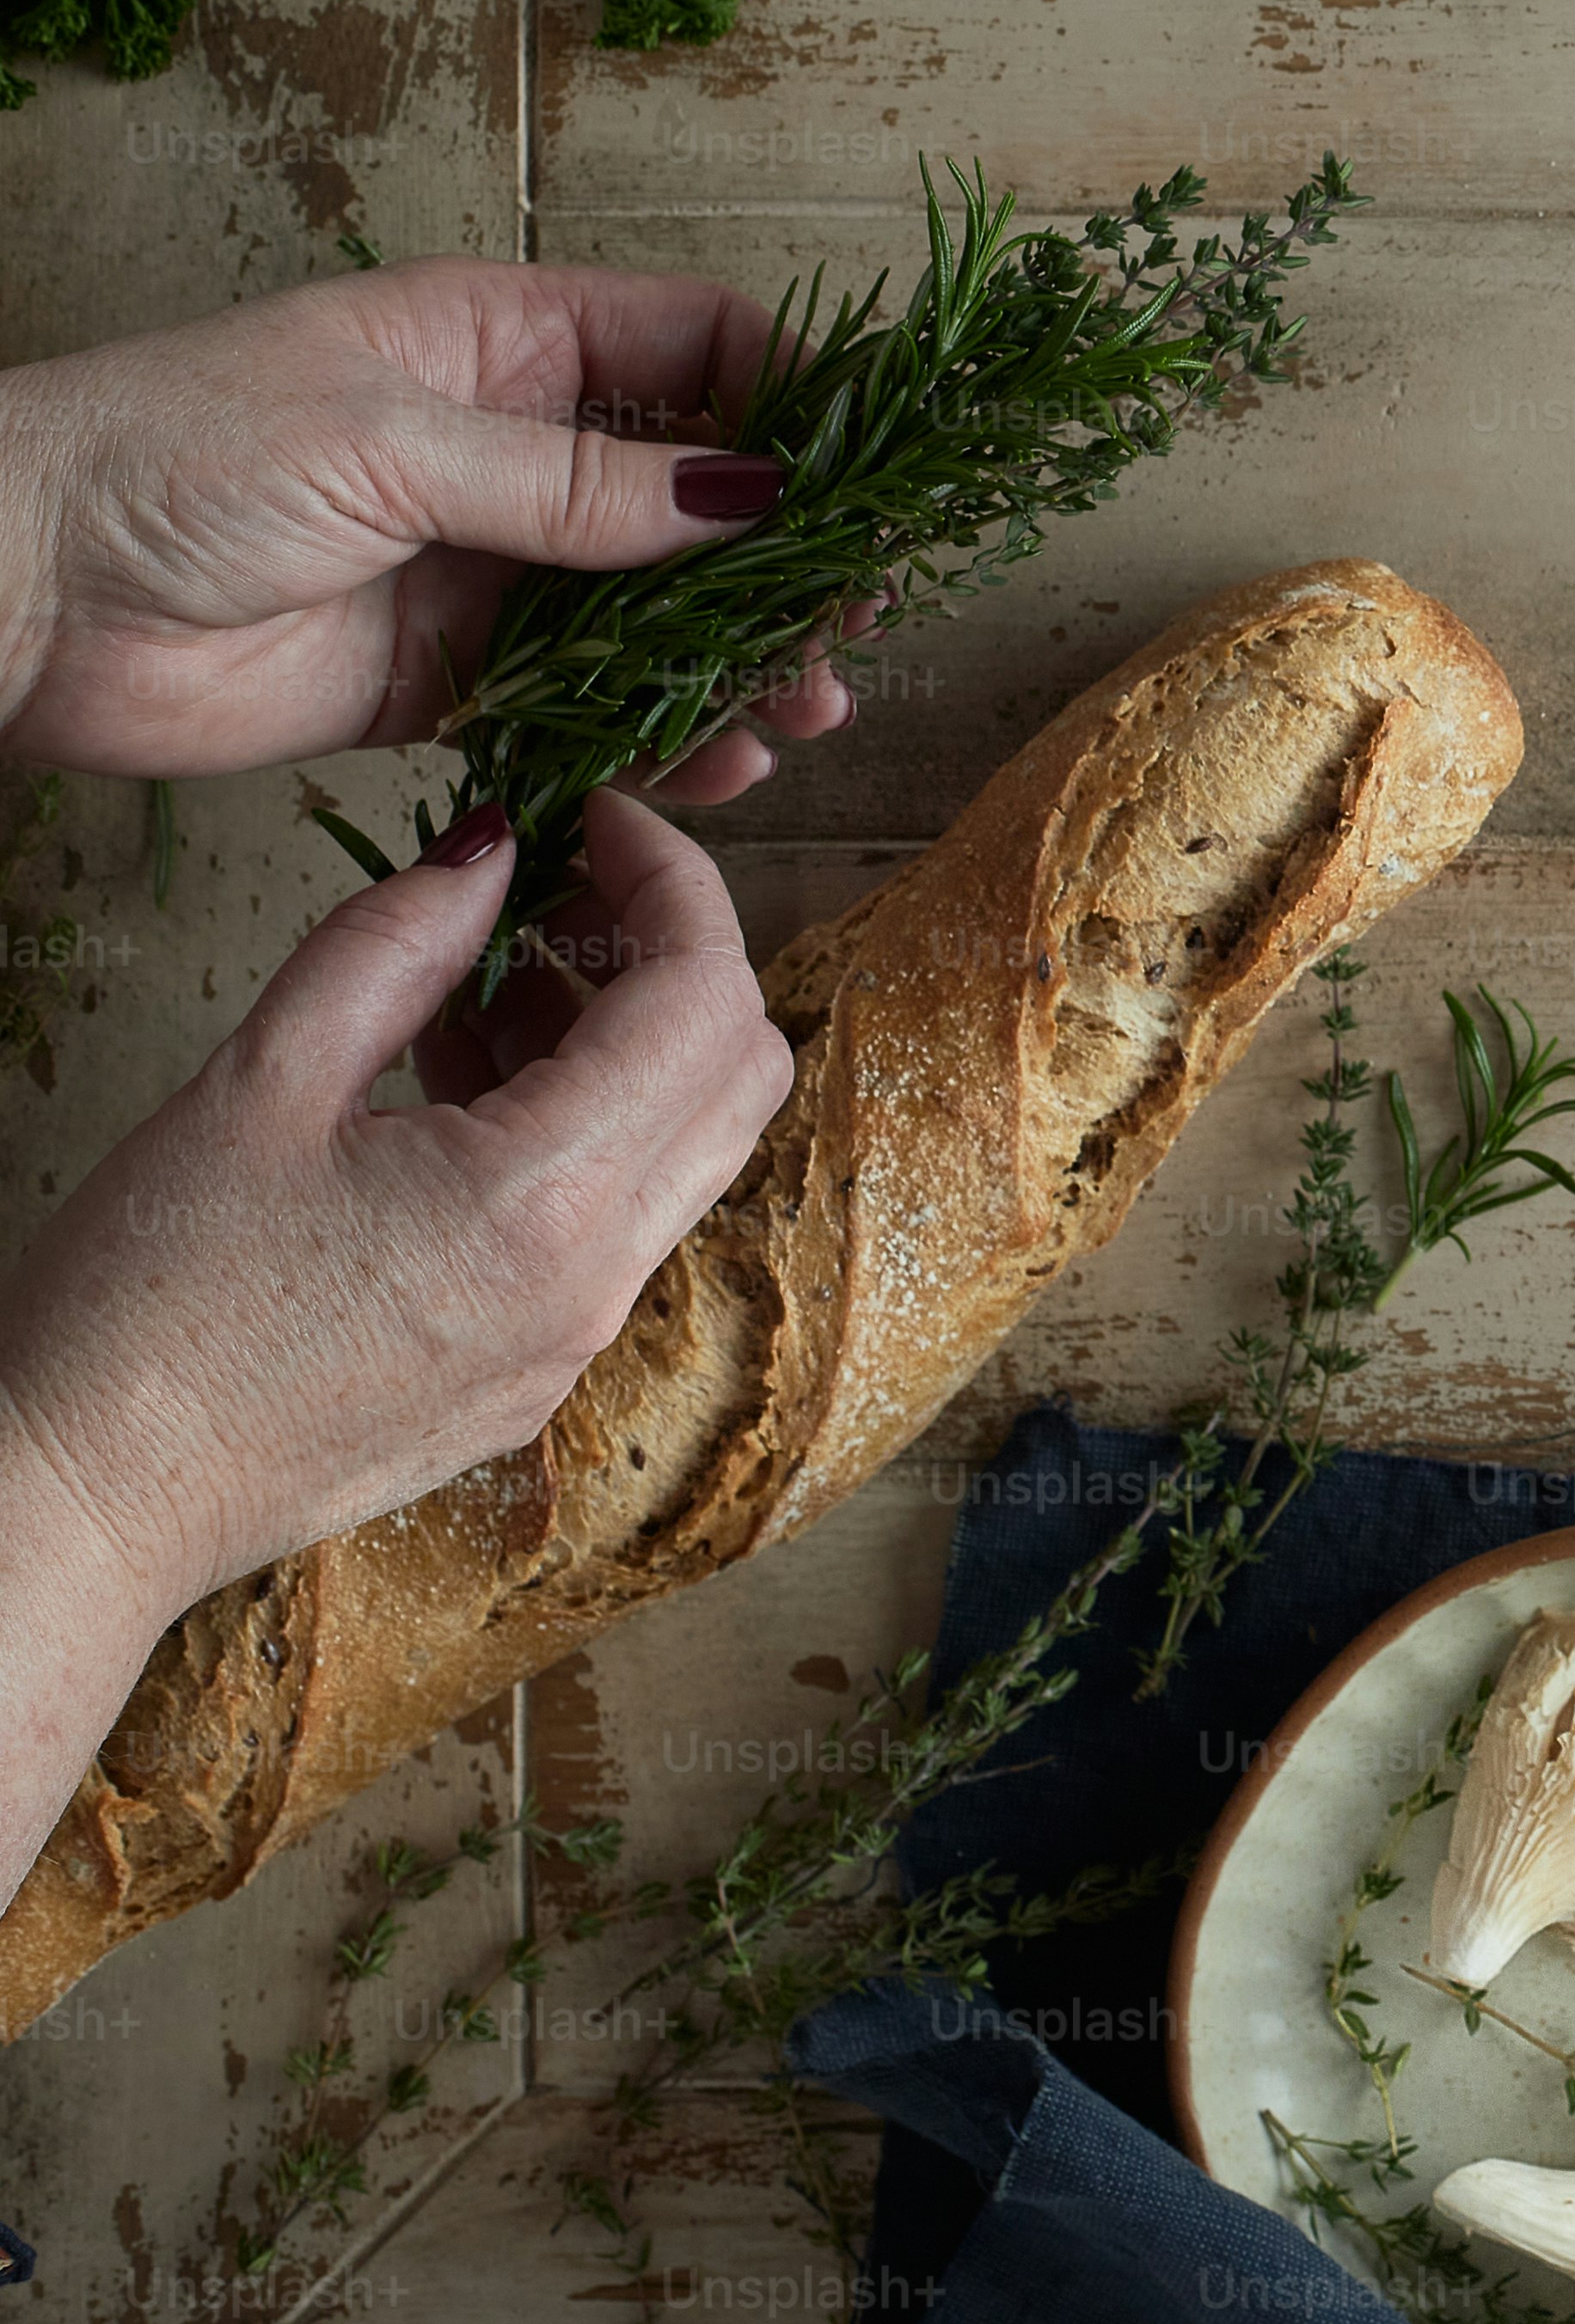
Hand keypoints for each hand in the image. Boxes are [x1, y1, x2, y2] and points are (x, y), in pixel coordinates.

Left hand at [0, 258, 849, 791]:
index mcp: (501, 343)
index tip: (872, 473)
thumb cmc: (169, 457)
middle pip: (700, 495)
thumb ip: (572, 485)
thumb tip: (747, 498)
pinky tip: (717, 767)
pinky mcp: (452, 679)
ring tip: (804, 712)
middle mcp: (513, 449)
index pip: (697, 344)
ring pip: (661, 613)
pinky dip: (661, 739)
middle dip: (788, 559)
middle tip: (850, 625)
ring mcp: (488, 569)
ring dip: (741, 660)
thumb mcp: (388, 443)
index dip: (796, 396)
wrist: (17, 593)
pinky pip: (590, 707)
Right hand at [0, 795, 792, 1624]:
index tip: (602, 823)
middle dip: (674, 958)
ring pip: (686, 1148)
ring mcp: (577, 1339)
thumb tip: (493, 852)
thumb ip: (392, 946)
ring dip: (625, 1045)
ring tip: (483, 988)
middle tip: (559, 898)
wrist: (87, 1500)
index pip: (705, 999)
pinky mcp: (538, 1373)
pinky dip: (583, 1129)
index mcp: (545, 1202)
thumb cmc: (144, 1305)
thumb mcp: (257, 1084)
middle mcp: (597, 1281)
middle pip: (737, 1072)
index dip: (674, 883)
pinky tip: (459, 1087)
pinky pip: (618, 1222)